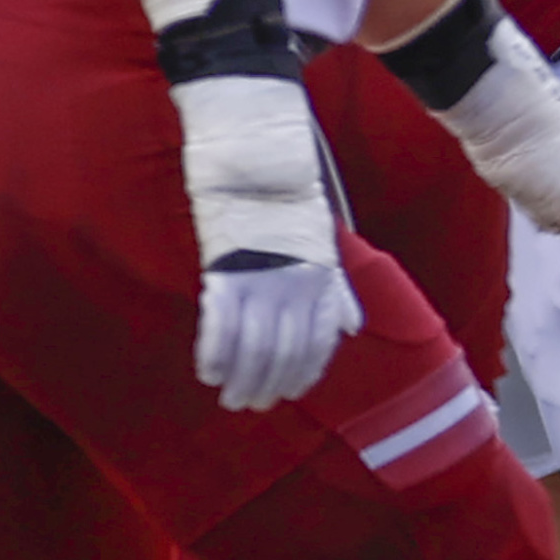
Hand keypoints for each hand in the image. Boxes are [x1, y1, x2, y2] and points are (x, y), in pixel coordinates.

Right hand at [174, 74, 363, 410]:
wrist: (260, 156)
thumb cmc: (290, 198)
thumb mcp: (324, 243)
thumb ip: (335, 289)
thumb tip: (351, 327)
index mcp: (323, 278)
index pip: (319, 341)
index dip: (304, 371)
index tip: (289, 391)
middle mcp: (297, 286)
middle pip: (284, 351)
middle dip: (268, 384)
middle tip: (250, 403)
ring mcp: (262, 281)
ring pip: (254, 347)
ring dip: (241, 378)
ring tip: (229, 396)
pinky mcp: (226, 273)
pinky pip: (221, 326)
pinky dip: (215, 353)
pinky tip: (208, 371)